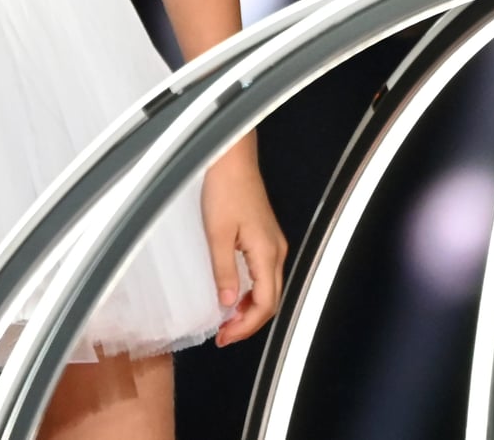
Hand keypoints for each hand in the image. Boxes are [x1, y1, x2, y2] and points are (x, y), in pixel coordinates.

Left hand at [202, 144, 287, 347]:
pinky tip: (233, 292)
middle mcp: (276, 251)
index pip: (265, 304)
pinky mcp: (265, 236)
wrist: (232, 158)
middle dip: (248, 322)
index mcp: (267, 253)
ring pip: (268, 288)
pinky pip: (263, 273)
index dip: (246, 326)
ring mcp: (273, 243)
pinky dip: (250, 290)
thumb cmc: (225, 188)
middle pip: (270, 300)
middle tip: (224, 334)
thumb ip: (223, 271)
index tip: (225, 337)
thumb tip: (227, 303)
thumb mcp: (217, 233)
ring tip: (226, 319)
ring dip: (249, 307)